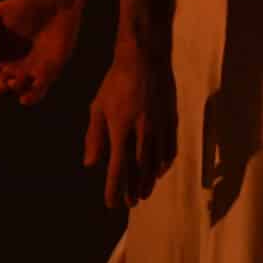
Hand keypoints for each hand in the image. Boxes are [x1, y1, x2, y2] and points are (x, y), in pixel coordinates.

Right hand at [0, 0, 82, 104]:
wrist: (53, 0)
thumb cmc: (23, 5)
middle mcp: (12, 66)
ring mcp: (31, 69)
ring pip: (20, 89)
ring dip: (14, 90)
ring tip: (12, 83)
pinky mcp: (50, 69)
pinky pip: (40, 87)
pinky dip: (33, 95)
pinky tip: (25, 99)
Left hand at [84, 49, 177, 208]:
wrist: (145, 59)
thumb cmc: (115, 82)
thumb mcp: (97, 107)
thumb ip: (94, 137)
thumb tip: (91, 164)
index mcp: (120, 129)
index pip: (117, 167)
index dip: (114, 188)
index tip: (112, 203)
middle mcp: (142, 132)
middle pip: (139, 169)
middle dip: (134, 189)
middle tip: (131, 203)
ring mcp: (159, 127)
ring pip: (156, 162)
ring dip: (150, 180)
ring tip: (145, 193)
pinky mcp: (171, 120)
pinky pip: (170, 148)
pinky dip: (165, 162)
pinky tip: (161, 170)